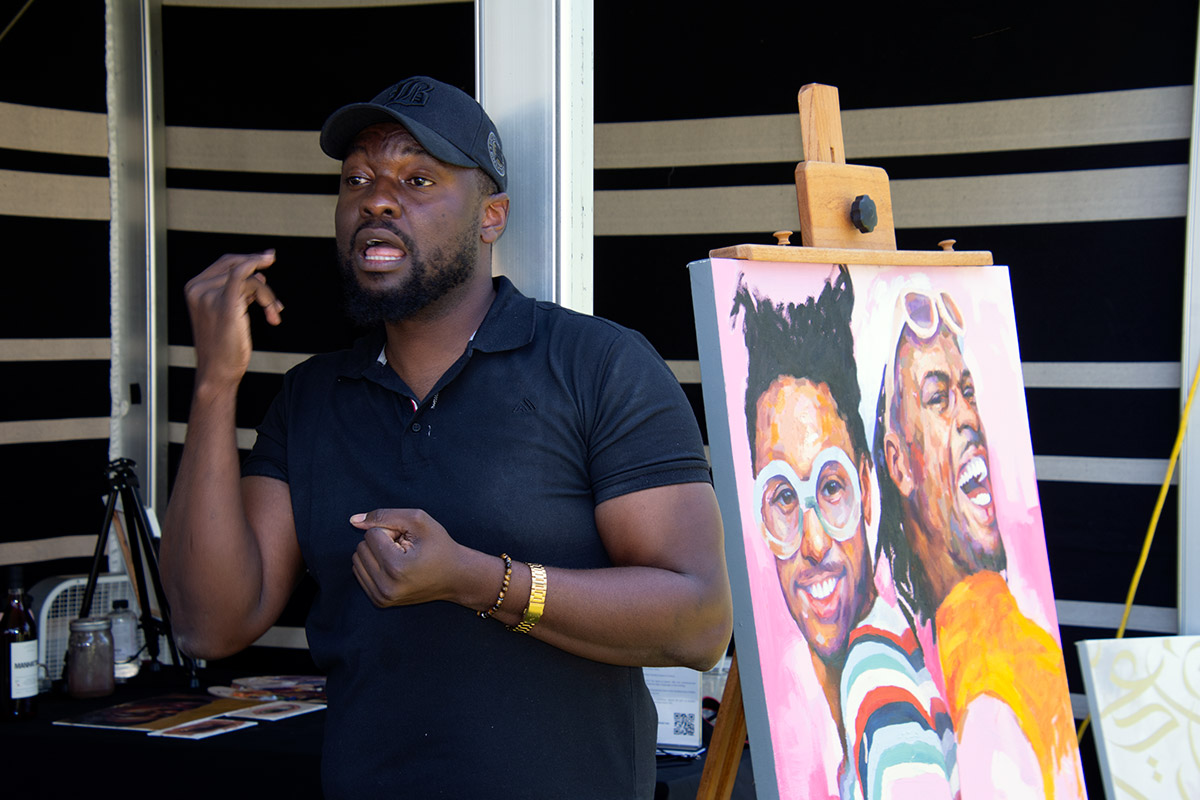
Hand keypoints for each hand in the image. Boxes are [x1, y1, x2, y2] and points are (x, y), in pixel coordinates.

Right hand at [184, 250, 282, 388]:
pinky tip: (268, 264)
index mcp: (194, 288)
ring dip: (268, 297)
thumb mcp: (228, 312)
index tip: (269, 258)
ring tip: (273, 316)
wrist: (217, 372)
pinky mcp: (225, 305)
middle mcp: (198, 289)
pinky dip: (256, 266)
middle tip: (275, 305)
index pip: (226, 263)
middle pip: (240, 269)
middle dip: (263, 285)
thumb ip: (240, 290)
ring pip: (250, 279)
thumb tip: (259, 272)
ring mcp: (209, 296)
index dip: (249, 260)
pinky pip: (242, 275)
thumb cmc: (223, 347)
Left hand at [349, 509, 466, 607]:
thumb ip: (384, 515)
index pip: (371, 534)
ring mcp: (381, 597)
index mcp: (396, 567)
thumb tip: (353, 521)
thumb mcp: (418, 520)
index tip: (409, 541)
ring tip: (400, 558)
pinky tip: (395, 568)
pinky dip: (375, 566)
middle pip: (361, 547)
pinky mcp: (379, 602)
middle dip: (381, 542)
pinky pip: (360, 573)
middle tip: (405, 549)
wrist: (455, 577)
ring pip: (357, 560)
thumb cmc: (439, 546)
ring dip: (376, 554)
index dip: (391, 531)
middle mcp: (385, 586)